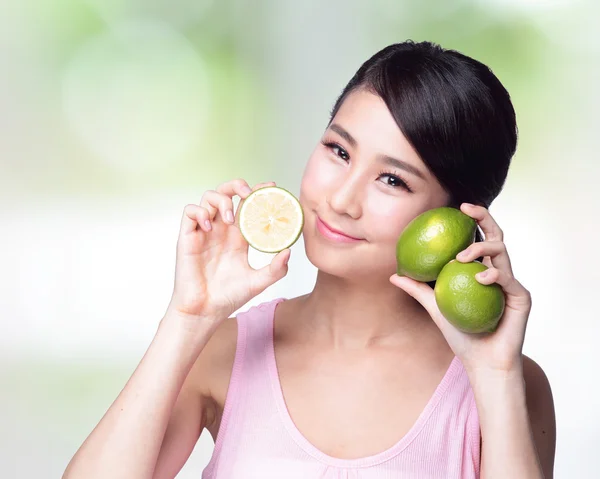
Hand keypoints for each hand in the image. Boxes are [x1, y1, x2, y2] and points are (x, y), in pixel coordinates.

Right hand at [166, 179, 290, 324]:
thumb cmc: (228, 298)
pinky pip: (189, 212)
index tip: (271, 187)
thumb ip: (276, 269)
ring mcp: (204, 232)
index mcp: (238, 236)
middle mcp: (221, 230)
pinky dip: (200, 212)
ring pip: (208, 197)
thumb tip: (289, 251)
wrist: (205, 312)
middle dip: (237, 185)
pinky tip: (209, 227)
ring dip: (221, 200)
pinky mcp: (187, 237)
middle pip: (226, 193)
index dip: (258, 192)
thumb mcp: (258, 282)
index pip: (248, 205)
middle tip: (248, 193)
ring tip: (230, 219)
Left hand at [390, 203, 531, 374]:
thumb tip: (394, 274)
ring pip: (502, 251)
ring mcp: (511, 283)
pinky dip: (494, 274)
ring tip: (461, 256)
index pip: (478, 239)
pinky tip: (480, 277)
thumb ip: (418, 289)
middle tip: (467, 209)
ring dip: (481, 248)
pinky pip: (508, 278)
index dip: (473, 220)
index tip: (457, 207)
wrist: (481, 362)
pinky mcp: (521, 297)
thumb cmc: (460, 336)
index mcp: (480, 269)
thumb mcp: (434, 307)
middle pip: (496, 236)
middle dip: (484, 218)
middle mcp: (499, 271)